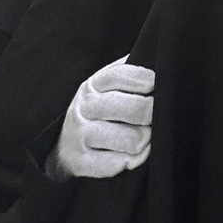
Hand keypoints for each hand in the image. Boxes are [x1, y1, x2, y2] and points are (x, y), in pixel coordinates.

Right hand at [51, 58, 154, 180]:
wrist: (64, 145)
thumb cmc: (100, 110)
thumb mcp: (108, 86)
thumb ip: (130, 73)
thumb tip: (158, 58)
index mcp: (94, 84)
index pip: (124, 76)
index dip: (147, 81)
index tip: (156, 86)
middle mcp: (85, 107)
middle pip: (135, 109)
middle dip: (152, 114)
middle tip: (157, 117)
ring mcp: (80, 134)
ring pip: (131, 140)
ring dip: (146, 141)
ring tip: (147, 138)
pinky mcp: (80, 161)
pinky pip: (117, 164)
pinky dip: (133, 161)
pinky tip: (134, 155)